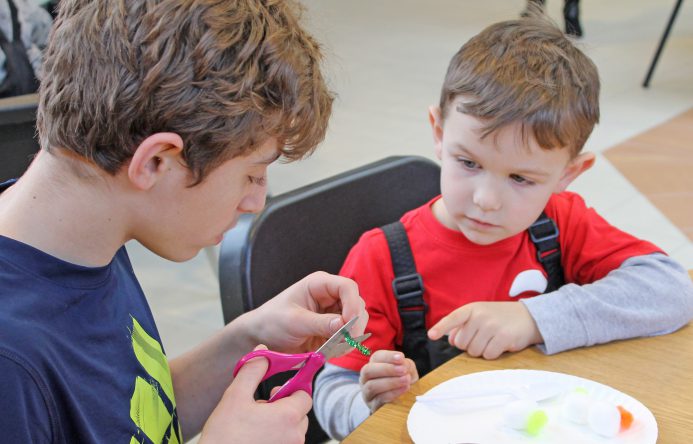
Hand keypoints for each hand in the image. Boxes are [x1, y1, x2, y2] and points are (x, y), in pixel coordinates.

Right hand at [200, 345, 310, 443]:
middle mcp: (294, 436)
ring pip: (293, 429)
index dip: (291, 388)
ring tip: (255, 424)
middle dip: (284, 406)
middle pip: (300, 412)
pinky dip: (276, 436)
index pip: (305, 394)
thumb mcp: (235, 396)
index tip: (276, 389)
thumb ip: (252, 370)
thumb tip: (262, 353)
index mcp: (288, 416)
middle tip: (261, 407)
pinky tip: (255, 436)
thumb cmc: (224, 437)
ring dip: (279, 423)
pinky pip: (286, 442)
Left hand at [243, 271, 366, 352]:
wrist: (262, 338)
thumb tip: (344, 326)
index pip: (347, 287)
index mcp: (319, 285)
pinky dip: (344, 345)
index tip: (349, 324)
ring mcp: (333, 313)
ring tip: (335, 348)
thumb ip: (320, 323)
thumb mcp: (294, 321)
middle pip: (357, 305)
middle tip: (345, 342)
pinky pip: (348, 336)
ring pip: (356, 322)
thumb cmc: (272, 321)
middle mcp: (330, 296)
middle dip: (354, 324)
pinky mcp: (333, 329)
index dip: (353, 304)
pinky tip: (331, 351)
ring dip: (350, 337)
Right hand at [359, 350, 417, 412]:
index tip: (401, 357)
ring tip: (406, 380)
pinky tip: (404, 389)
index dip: (388, 356)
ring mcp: (367, 393)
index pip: (376, 357)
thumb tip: (404, 364)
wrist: (400, 404)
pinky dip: (393, 393)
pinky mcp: (372, 406)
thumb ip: (407, 365)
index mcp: (374, 365)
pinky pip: (379, 399)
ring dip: (390, 382)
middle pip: (368, 370)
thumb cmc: (402, 383)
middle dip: (387, 369)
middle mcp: (366, 378)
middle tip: (403, 370)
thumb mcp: (407, 371)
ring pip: (372, 386)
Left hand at [427, 301, 542, 359]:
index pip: (453, 318)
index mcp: (472, 309)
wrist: (529, 317)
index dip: (441, 328)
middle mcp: (481, 316)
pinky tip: (500, 345)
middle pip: (462, 343)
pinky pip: (488, 356)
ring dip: (482, 350)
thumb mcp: (481, 314)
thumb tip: (451, 340)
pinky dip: (493, 354)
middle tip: (482, 337)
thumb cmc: (500, 317)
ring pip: (474, 351)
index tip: (431, 335)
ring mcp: (492, 326)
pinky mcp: (504, 338)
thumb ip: (464, 324)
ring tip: (492, 340)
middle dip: (470, 345)